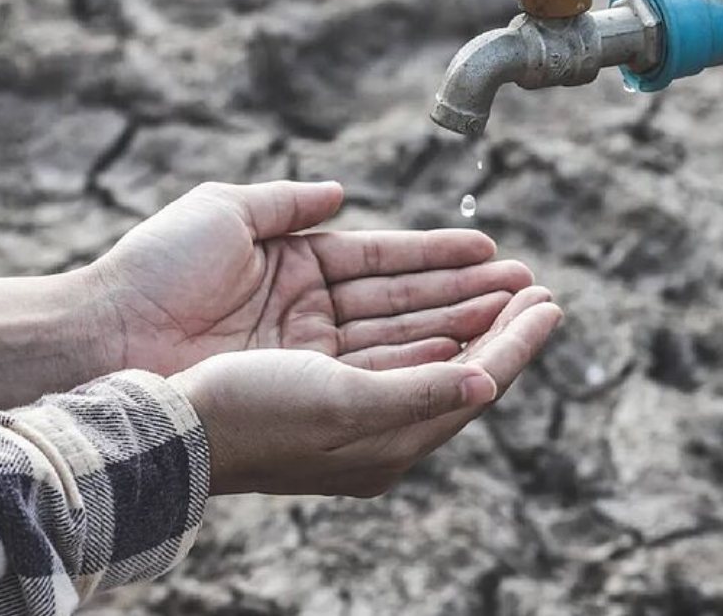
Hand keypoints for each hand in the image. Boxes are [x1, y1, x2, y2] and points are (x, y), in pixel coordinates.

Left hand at [87, 181, 534, 376]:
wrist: (104, 336)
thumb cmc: (153, 269)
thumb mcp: (225, 213)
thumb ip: (288, 202)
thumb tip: (341, 192)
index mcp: (297, 269)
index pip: (386, 262)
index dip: (440, 256)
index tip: (492, 248)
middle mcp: (312, 318)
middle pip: (408, 305)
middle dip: (471, 295)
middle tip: (530, 284)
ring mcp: (312, 358)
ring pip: (407, 341)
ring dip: (467, 326)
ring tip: (524, 310)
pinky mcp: (310, 394)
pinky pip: (385, 377)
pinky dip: (433, 364)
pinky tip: (481, 350)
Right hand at [171, 286, 560, 495]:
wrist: (171, 422)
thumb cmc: (253, 415)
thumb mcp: (344, 405)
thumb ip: (421, 392)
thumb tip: (489, 380)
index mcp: (389, 442)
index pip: (475, 382)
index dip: (516, 341)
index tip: (552, 302)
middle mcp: (375, 424)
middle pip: (457, 364)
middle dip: (498, 322)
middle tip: (537, 284)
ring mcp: (347, 399)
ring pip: (424, 347)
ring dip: (463, 311)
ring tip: (502, 279)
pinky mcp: (320, 375)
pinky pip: (388, 343)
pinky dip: (419, 319)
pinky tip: (436, 303)